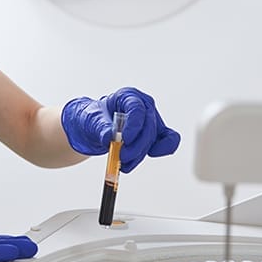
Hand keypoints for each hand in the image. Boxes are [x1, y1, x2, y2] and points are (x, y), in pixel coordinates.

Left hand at [61, 87, 180, 172]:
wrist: (96, 128)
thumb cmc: (95, 118)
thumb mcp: (92, 120)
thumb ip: (101, 128)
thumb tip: (108, 138)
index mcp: (128, 96)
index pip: (137, 109)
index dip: (134, 125)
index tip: (124, 140)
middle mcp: (144, 105)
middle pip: (149, 125)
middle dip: (137, 145)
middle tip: (122, 157)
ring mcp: (152, 120)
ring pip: (154, 138)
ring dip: (140, 154)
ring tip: (123, 165)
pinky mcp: (157, 133)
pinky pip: (169, 140)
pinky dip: (163, 149)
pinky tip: (149, 156)